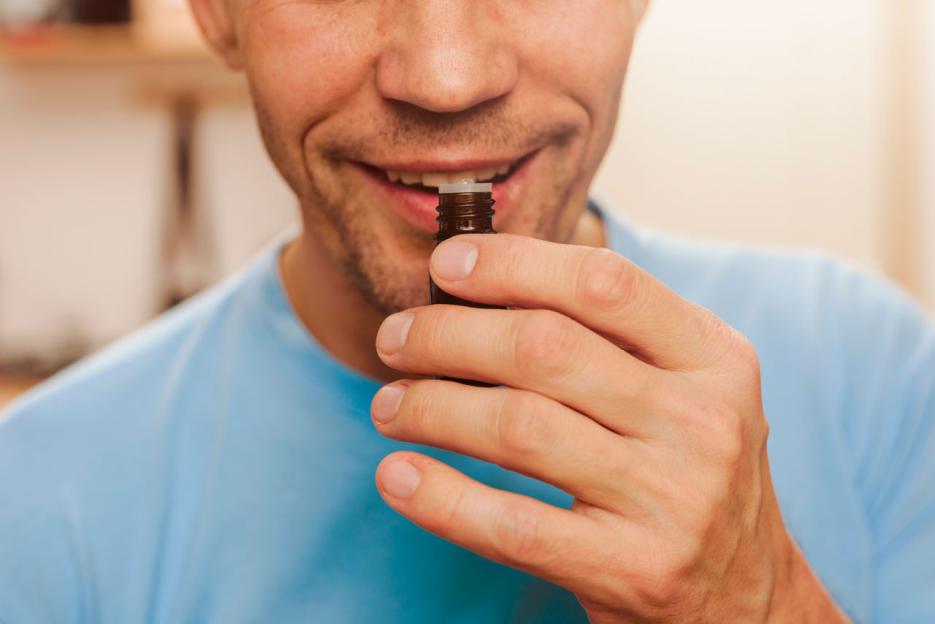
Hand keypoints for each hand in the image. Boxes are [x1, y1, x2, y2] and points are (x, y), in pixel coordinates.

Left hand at [370, 234, 847, 621]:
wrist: (747, 597)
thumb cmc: (688, 469)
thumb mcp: (685, 387)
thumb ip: (613, 334)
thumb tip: (489, 280)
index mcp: (712, 358)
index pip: (603, 282)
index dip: (513, 263)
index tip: (446, 264)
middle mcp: (700, 421)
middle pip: (543, 348)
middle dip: (446, 334)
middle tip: (395, 339)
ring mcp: (672, 499)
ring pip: (517, 427)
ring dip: (430, 407)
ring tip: (389, 405)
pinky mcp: (634, 571)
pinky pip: (513, 525)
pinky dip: (441, 497)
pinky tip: (397, 475)